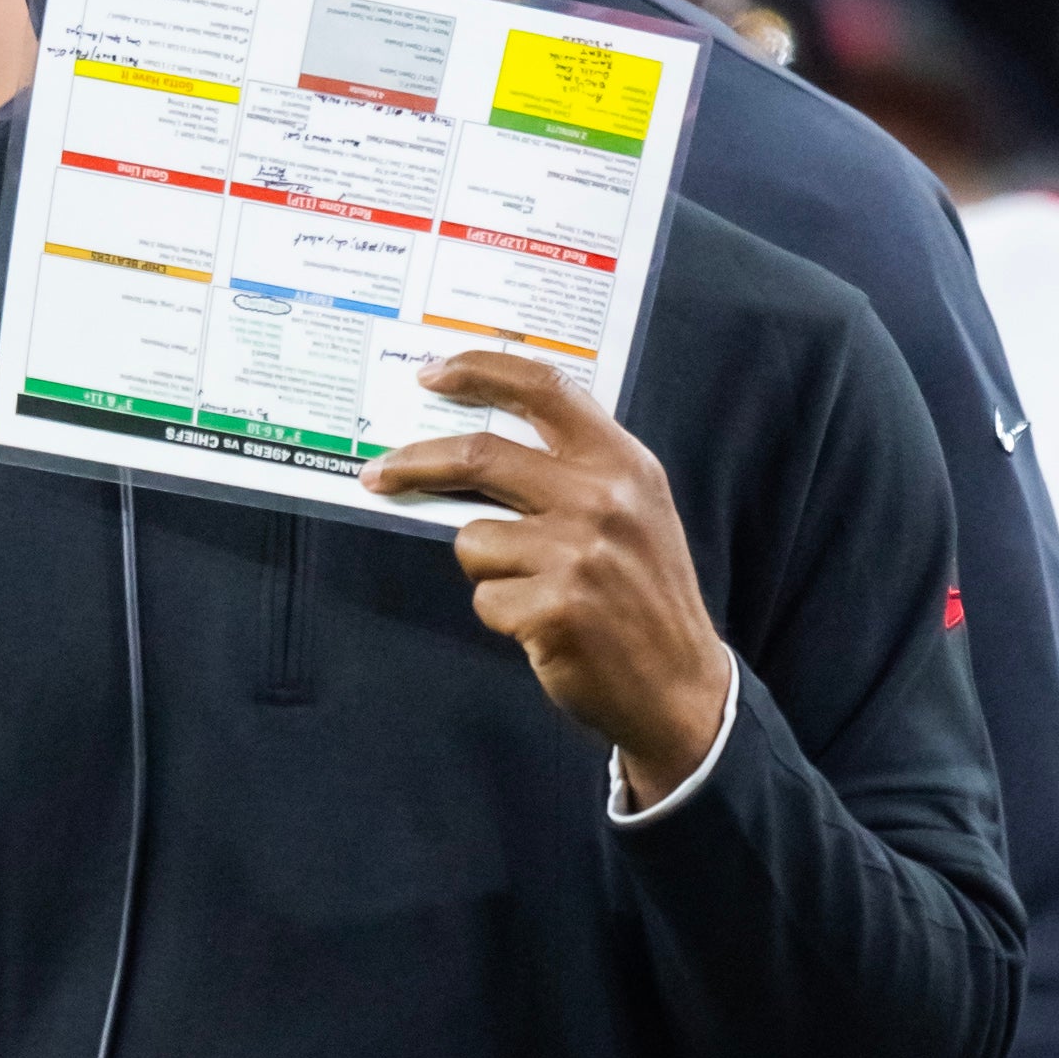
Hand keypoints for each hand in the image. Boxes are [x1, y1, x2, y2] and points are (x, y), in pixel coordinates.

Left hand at [355, 351, 730, 803]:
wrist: (680, 686)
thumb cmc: (644, 596)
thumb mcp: (635, 512)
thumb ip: (574, 470)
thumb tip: (473, 446)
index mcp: (623, 464)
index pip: (545, 389)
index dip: (481, 371)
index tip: (432, 373)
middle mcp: (602, 499)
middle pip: (481, 455)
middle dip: (415, 462)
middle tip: (378, 473)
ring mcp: (577, 554)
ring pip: (474, 538)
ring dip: (487, 569)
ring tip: (536, 591)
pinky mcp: (553, 608)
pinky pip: (486, 597)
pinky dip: (503, 614)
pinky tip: (544, 627)